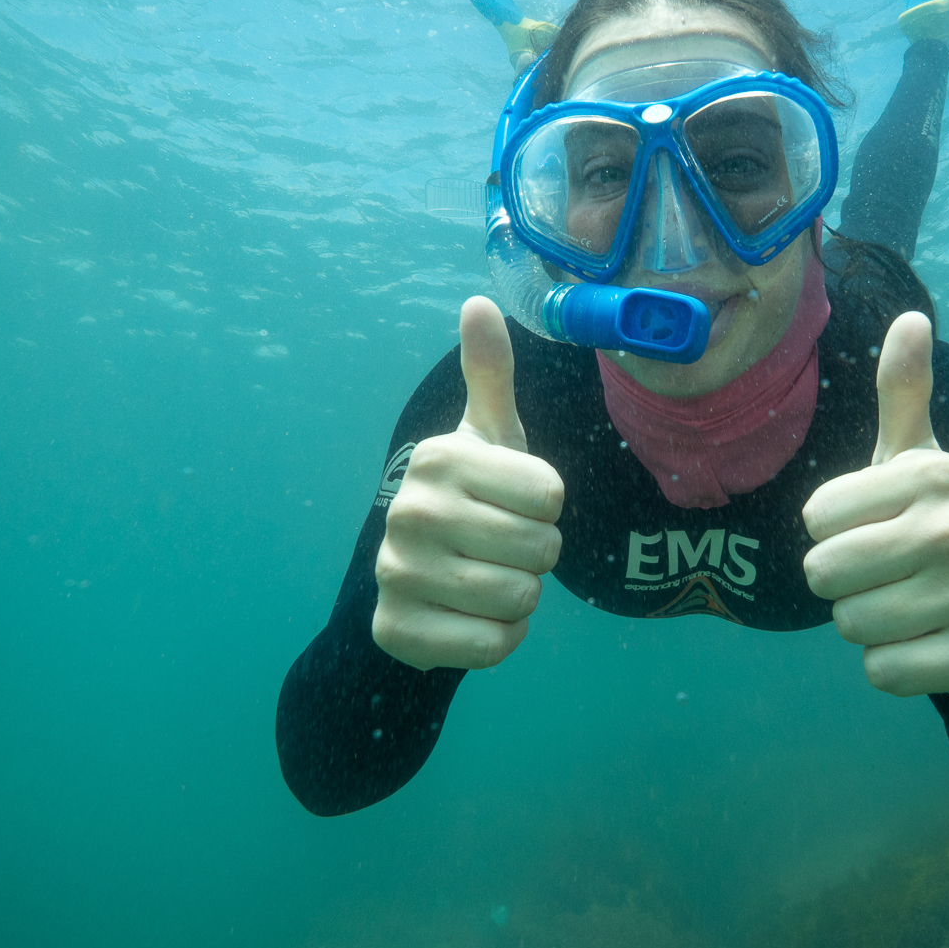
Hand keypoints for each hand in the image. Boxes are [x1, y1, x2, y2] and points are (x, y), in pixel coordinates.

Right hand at [372, 297, 564, 670]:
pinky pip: (494, 646)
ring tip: (489, 579)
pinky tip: (473, 617)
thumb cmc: (472, 498)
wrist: (415, 580)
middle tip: (502, 547)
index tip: (515, 504)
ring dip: (521, 599)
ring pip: (521, 600)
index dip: (547, 508)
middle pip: (542, 550)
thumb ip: (490, 373)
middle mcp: (410, 511)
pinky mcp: (398, 630)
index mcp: (440, 458)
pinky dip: (500, 639)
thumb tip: (481, 301)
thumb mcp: (488, 436)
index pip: (551, 495)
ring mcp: (397, 573)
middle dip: (537, 556)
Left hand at [802, 312, 948, 699]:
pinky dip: (892, 667)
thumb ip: (904, 392)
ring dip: (866, 624)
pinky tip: (925, 643)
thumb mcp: (913, 459)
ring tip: (906, 606)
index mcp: (936, 474)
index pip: (815, 518)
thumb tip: (912, 316)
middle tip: (886, 574)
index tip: (875, 528)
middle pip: (826, 572)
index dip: (833, 531)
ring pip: (851, 624)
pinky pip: (882, 671)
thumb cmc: (927, 525)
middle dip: (843, 582)